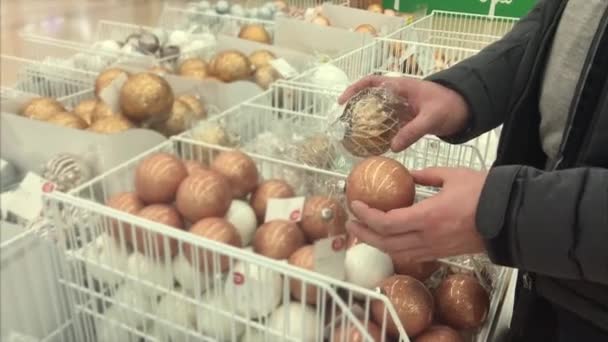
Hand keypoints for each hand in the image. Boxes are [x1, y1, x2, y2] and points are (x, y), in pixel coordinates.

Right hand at [338, 75, 469, 151]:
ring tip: (353, 136)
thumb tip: (393, 147)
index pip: (371, 82)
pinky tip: (374, 146)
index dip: (354, 89)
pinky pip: (388, 125)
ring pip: (377, 113)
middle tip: (343, 124)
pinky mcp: (406, 119)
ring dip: (366, 123)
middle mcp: (397, 95)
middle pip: (369, 98)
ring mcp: (401, 108)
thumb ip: (413, 132)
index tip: (342, 102)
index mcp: (401, 87)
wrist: (467, 109)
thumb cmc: (450, 105)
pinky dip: (379, 134)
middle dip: (355, 109)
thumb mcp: (431, 118)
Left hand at [346, 167, 487, 261]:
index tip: (355, 205)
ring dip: (376, 243)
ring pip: (397, 253)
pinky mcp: (441, 253)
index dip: (367, 216)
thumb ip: (426, 175)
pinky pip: (410, 254)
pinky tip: (387, 238)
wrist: (511, 217)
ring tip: (363, 232)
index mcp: (427, 217)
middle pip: (386, 243)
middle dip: (363, 235)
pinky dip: (393, 247)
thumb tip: (408, 175)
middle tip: (350, 223)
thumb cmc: (483, 193)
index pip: (387, 222)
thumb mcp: (452, 175)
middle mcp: (427, 238)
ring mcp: (434, 249)